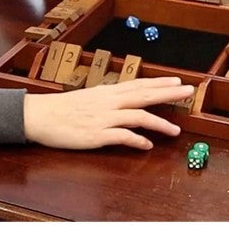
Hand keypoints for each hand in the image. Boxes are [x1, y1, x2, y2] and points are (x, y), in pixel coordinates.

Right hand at [22, 76, 193, 149]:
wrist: (40, 116)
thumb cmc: (63, 108)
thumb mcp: (89, 98)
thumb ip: (108, 99)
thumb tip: (126, 101)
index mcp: (107, 92)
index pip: (140, 84)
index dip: (160, 83)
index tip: (178, 81)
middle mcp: (109, 101)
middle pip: (145, 95)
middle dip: (169, 93)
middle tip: (189, 92)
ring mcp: (104, 118)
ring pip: (138, 116)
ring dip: (159, 123)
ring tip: (175, 131)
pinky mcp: (97, 134)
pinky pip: (122, 137)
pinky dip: (137, 141)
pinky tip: (147, 146)